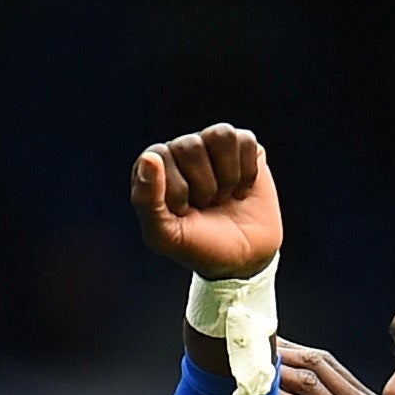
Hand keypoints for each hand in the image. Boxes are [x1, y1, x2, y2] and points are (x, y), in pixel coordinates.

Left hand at [130, 125, 280, 279]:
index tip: (183, 212)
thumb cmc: (199, 246)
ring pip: (220, 134)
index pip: (160, 155)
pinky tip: (241, 190)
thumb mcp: (165, 235)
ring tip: (224, 196)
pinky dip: (248, 172)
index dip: (177, 190)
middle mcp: (181, 151)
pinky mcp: (244, 148)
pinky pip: (246, 140)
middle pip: (190, 145)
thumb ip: (146, 200)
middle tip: (207, 206)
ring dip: (227, 176)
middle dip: (204, 186)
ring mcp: (213, 147)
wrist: (243, 259)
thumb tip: (150, 158)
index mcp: (154, 168)